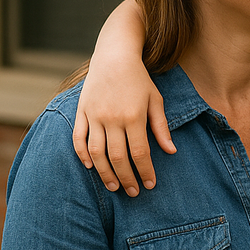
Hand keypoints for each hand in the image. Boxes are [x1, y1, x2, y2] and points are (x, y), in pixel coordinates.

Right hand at [72, 59, 171, 196]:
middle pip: (118, 157)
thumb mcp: (155, 100)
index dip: (145, 171)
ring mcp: (94, 116)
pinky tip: (91, 167)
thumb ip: (161, 127)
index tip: (149, 185)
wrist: (114, 57)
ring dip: (104, 172)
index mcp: (134, 116)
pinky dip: (82, 155)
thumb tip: (171, 151)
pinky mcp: (81, 112)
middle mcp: (113, 118)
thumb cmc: (139, 80)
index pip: (140, 152)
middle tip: (132, 192)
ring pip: (96, 153)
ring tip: (113, 186)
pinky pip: (78, 139)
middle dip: (126, 178)